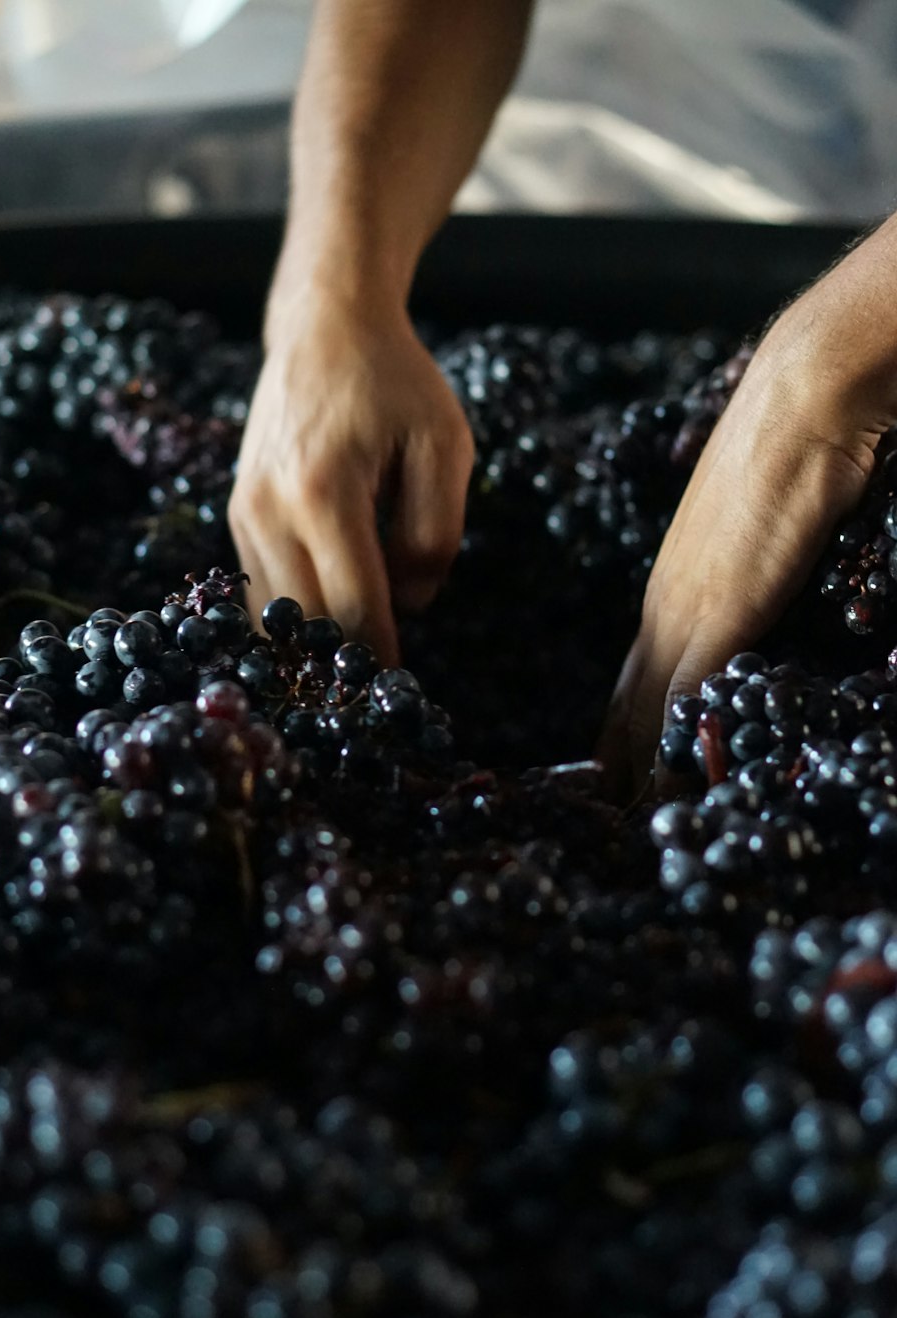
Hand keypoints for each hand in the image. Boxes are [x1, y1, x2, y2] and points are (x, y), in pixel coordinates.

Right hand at [228, 288, 473, 663]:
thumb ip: (435, 532)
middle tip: (380, 691)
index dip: (382, 656)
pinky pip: (259, 592)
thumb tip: (410, 602)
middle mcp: (270, 509)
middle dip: (345, 662)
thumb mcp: (445, 446)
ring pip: (274, 616)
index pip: (355, 605)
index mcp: (325, 491)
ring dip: (314, 646)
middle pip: (308, 622)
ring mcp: (244, 513)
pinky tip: (327, 624)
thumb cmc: (395, 384)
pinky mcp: (237, 515)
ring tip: (353, 663)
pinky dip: (292, 619)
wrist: (323, 328)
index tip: (402, 690)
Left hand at [600, 235, 896, 800]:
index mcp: (672, 591)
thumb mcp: (762, 532)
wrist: (804, 397)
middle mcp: (665, 609)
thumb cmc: (792, 451)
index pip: (634, 682)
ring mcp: (685, 615)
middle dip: (615, 772)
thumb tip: (758, 606)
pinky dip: (674, 756)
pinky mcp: (717, 619)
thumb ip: (753, 576)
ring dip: (638, 779)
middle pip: (626, 709)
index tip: (609, 783)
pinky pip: (684, 703)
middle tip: (598, 828)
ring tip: (624, 834)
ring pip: (645, 716)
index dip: (621, 736)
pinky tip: (668, 799)